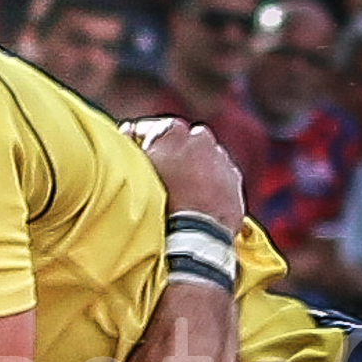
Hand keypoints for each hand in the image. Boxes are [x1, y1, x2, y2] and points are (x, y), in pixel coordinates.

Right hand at [122, 117, 244, 233]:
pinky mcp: (234, 181)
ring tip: (181, 196)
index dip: (139, 144)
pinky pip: (220, 178)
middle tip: (160, 179)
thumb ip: (127, 145)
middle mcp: (200, 138)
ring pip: (203, 159)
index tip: (133, 157)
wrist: (193, 231)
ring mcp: (220, 158)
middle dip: (173, 155)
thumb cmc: (155, 201)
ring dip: (194, 170)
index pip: (149, 131)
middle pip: (181, 142)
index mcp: (171, 131)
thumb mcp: (133, 171)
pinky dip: (211, 186)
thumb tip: (127, 130)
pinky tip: (198, 204)